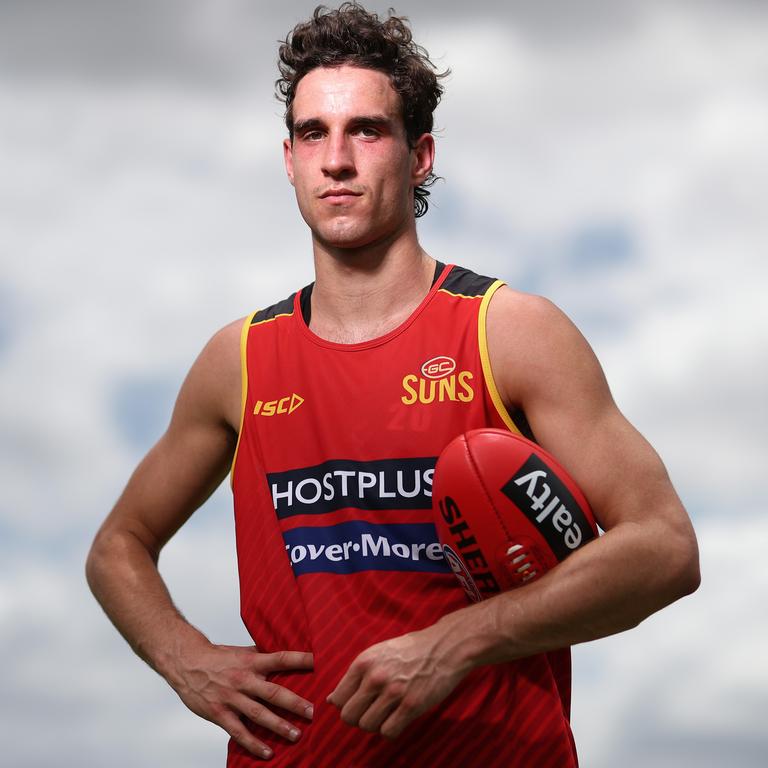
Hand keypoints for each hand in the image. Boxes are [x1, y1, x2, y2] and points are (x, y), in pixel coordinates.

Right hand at [168, 641, 313, 760]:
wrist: (186, 662)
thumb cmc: (217, 657)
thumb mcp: (242, 651)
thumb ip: (263, 655)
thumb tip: (285, 652)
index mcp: (252, 661)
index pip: (281, 658)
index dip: (300, 659)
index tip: (320, 662)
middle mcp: (244, 679)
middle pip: (273, 691)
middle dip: (294, 703)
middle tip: (313, 712)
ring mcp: (231, 697)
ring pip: (258, 714)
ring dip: (278, 725)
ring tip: (296, 735)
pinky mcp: (219, 713)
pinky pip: (239, 731)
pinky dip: (253, 744)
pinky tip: (267, 752)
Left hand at [327, 623, 470, 738]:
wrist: (444, 647)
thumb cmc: (410, 650)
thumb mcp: (378, 653)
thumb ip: (356, 675)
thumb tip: (331, 700)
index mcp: (363, 662)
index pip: (338, 699)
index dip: (347, 704)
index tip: (359, 702)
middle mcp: (375, 677)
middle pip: (349, 716)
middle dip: (358, 717)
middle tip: (373, 710)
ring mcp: (393, 692)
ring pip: (367, 726)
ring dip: (376, 724)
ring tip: (388, 712)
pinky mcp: (411, 706)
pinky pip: (388, 732)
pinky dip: (392, 730)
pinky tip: (399, 717)